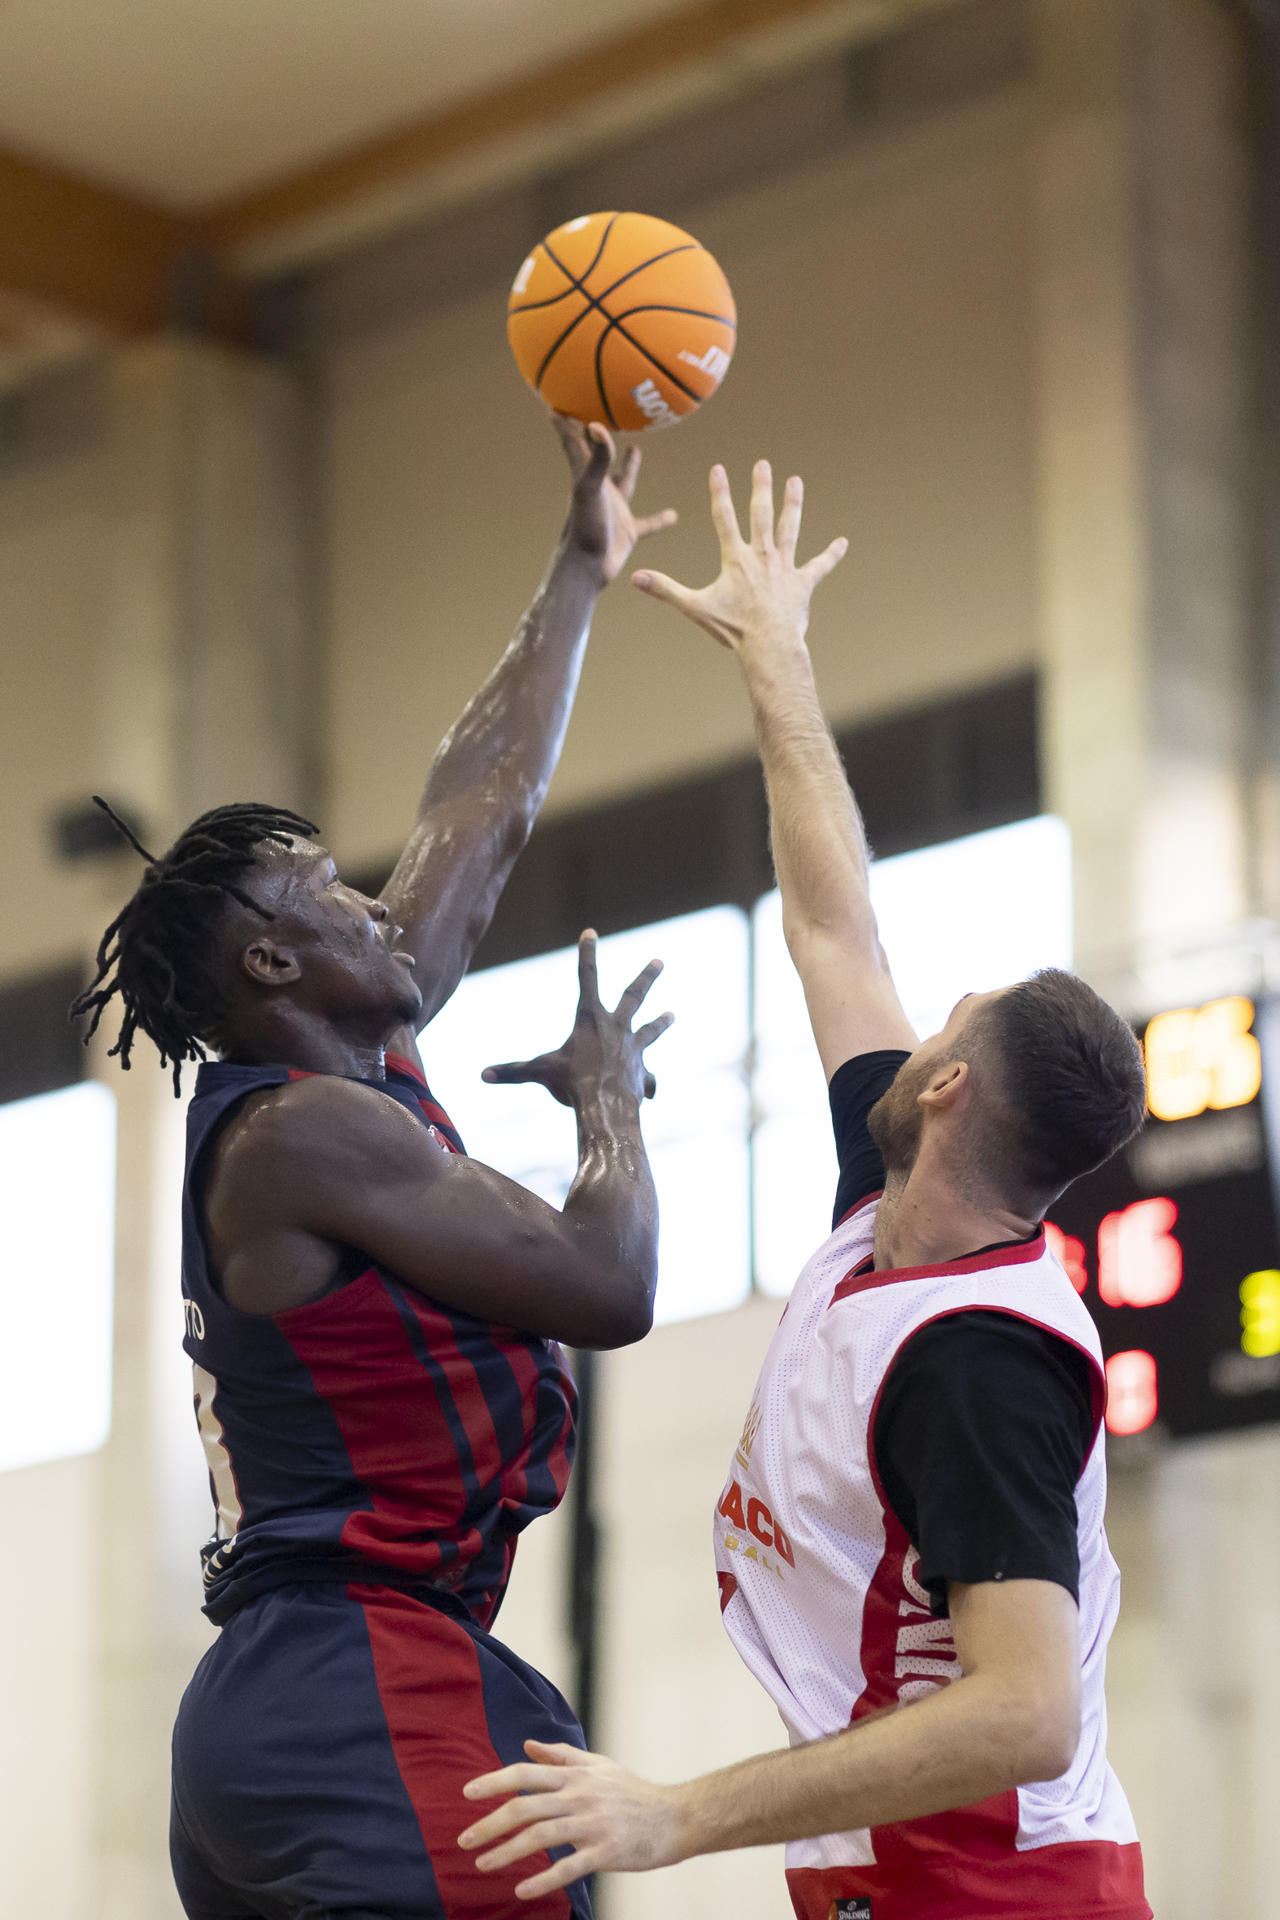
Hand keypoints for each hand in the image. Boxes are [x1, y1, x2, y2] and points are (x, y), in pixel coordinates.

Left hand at [459, 1739, 687, 1898]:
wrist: (675, 1817)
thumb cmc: (633, 1792)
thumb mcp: (598, 1765)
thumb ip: (561, 1756)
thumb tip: (527, 1745)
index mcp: (575, 1775)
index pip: (525, 1774)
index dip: (494, 1782)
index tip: (467, 1793)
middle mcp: (579, 1795)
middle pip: (525, 1806)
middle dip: (489, 1823)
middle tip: (464, 1840)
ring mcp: (592, 1823)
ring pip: (540, 1836)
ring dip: (506, 1851)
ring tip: (482, 1865)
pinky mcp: (606, 1851)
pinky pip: (568, 1867)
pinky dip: (543, 1879)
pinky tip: (521, 1889)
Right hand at [482, 930, 671, 1107]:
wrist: (606, 1107)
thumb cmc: (571, 1085)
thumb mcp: (539, 1074)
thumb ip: (513, 1072)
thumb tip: (483, 1075)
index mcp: (590, 1019)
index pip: (586, 977)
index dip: (587, 953)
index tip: (591, 932)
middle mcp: (616, 1028)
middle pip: (634, 995)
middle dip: (647, 976)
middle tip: (660, 961)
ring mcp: (634, 1049)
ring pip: (650, 1030)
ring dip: (661, 1022)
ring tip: (672, 1015)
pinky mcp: (643, 1072)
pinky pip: (646, 1077)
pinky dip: (646, 1083)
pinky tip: (649, 1091)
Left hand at [556, 415, 676, 585]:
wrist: (586, 568)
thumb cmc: (583, 527)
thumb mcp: (590, 488)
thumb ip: (596, 458)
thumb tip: (595, 425)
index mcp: (586, 475)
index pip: (573, 441)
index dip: (564, 421)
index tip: (554, 400)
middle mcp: (600, 489)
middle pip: (598, 456)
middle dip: (596, 437)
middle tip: (600, 415)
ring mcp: (614, 509)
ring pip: (624, 481)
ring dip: (628, 466)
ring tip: (635, 449)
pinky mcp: (627, 530)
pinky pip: (647, 522)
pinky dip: (660, 519)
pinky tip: (673, 516)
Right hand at [632, 459, 846, 648]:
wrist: (769, 646)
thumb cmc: (732, 628)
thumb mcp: (695, 607)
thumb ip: (665, 589)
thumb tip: (635, 577)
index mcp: (736, 559)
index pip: (724, 518)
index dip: (720, 492)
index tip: (719, 468)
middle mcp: (762, 556)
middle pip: (761, 514)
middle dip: (761, 487)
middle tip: (763, 463)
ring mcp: (784, 568)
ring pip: (790, 529)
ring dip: (793, 505)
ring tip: (796, 482)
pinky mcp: (802, 584)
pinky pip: (819, 566)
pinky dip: (831, 555)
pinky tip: (843, 542)